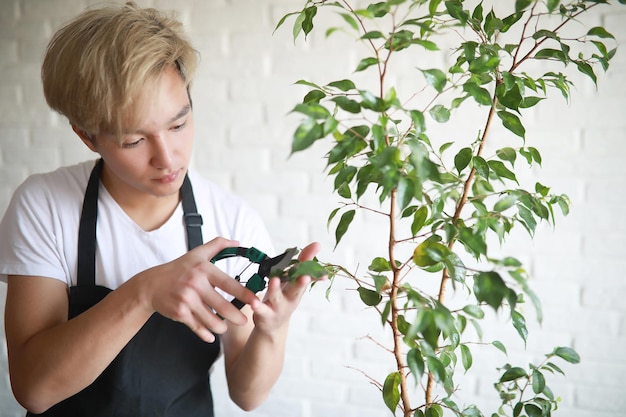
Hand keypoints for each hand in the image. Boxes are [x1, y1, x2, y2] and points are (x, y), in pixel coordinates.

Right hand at [140, 237, 259, 342]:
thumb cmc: (178, 269)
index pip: (229, 283)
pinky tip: (211, 336)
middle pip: (222, 306)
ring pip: (211, 320)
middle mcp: (196, 285)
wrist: (151, 285)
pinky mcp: (180, 313)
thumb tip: (236, 242)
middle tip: (244, 321)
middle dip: (236, 316)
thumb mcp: (197, 253)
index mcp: (203, 269)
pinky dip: (205, 334)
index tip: (256, 301)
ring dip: (222, 327)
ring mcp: (187, 300)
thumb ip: (218, 245)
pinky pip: (197, 327)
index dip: (244, 294)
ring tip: (226, 327)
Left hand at [250, 242, 321, 333]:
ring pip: (277, 297)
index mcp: (298, 288)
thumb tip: (316, 245)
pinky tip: (254, 302)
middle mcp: (291, 298)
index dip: (315, 274)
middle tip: (304, 276)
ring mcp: (278, 307)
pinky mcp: (265, 314)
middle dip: (301, 283)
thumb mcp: (294, 280)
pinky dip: (257, 306)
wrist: (273, 325)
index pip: (307, 278)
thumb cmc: (284, 298)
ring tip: (274, 280)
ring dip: (276, 289)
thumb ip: (303, 262)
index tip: (324, 273)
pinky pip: (260, 309)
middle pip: (296, 290)